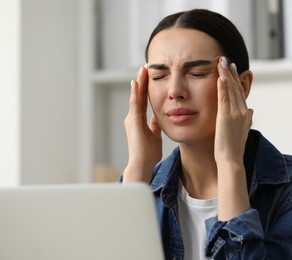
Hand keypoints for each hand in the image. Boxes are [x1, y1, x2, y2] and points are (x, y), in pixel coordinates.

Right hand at [123, 66, 162, 182]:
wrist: (142, 165)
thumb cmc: (148, 154)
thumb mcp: (155, 135)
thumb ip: (155, 125)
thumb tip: (159, 117)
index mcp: (138, 121)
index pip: (143, 100)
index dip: (146, 88)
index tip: (150, 76)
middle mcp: (133, 118)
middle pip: (138, 95)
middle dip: (142, 81)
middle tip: (145, 67)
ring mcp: (132, 119)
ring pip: (136, 96)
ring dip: (139, 82)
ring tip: (142, 69)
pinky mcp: (133, 122)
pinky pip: (135, 104)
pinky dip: (135, 92)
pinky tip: (137, 82)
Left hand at [215, 57, 252, 163]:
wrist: (231, 161)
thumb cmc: (233, 149)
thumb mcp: (242, 132)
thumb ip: (246, 120)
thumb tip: (251, 110)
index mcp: (245, 114)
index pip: (239, 93)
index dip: (236, 80)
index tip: (232, 68)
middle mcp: (242, 112)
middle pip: (236, 88)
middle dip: (231, 73)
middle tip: (226, 59)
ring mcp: (235, 114)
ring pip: (230, 90)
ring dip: (226, 74)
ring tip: (221, 62)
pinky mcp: (226, 117)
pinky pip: (224, 98)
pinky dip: (223, 86)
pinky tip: (219, 76)